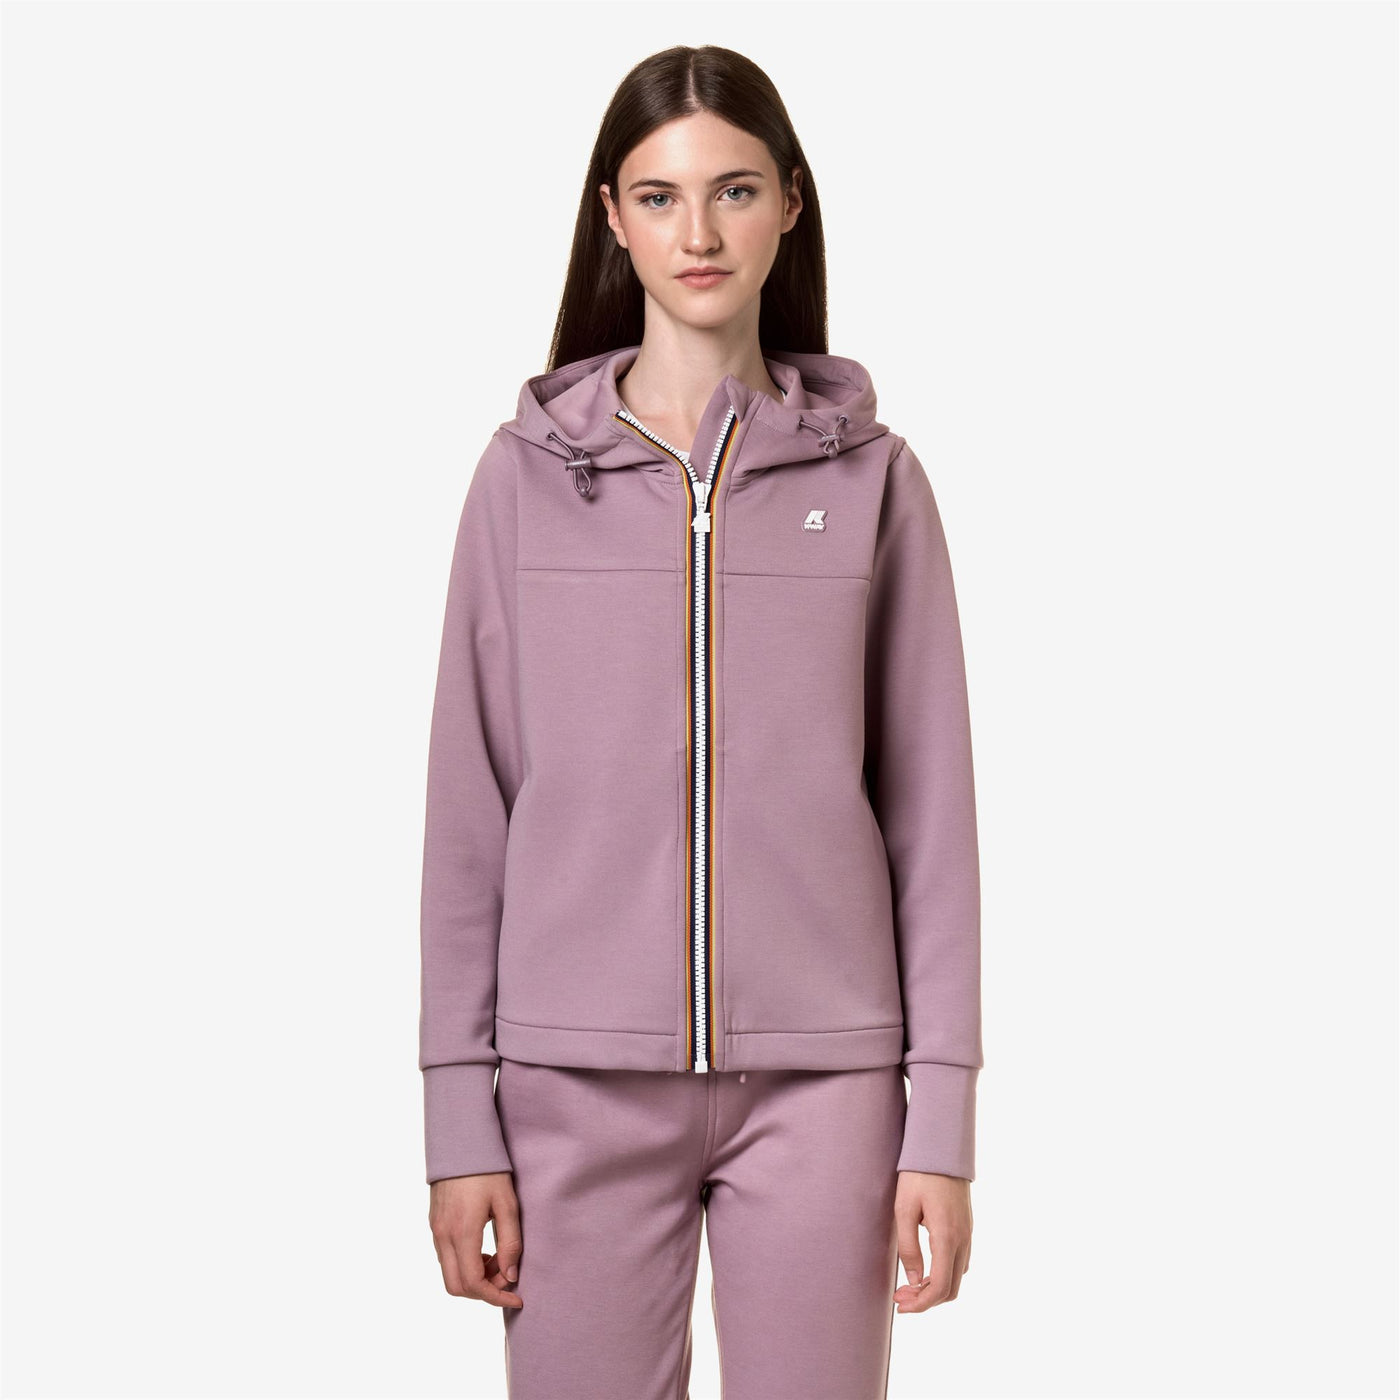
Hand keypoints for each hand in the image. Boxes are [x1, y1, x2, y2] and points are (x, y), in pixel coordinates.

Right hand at [428, 1171, 523, 1307]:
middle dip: (483, 1292)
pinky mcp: (434, 1224)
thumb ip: (510, 1241)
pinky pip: (446, 1258)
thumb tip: (511, 1275)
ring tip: (497, 1260)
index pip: (474, 1283)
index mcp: (463, 1231)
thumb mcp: (507, 1202)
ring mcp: (436, 1231)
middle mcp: (444, 1236)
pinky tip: (483, 1250)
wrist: (460, 1141)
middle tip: (506, 1277)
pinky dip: (464, 1265)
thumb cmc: (488, 1170)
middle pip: (456, 1287)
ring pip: (449, 1274)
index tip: (517, 1298)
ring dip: (474, 1279)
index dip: (496, 1297)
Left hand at [892, 1170, 971, 1312]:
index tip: (901, 1305)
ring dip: (935, 1288)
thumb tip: (913, 1281)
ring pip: (957, 1276)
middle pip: (951, 1289)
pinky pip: (960, 1261)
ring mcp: (968, 1233)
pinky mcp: (967, 1227)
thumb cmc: (918, 1176)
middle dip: (926, 1300)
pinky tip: (924, 1268)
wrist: (941, 1147)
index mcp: (947, 1237)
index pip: (940, 1286)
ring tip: (908, 1285)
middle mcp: (963, 1239)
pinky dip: (944, 1274)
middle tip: (900, 1297)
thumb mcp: (904, 1209)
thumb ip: (909, 1248)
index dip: (921, 1303)